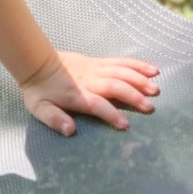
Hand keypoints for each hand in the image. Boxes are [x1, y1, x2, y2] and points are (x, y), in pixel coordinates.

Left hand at [20, 50, 158, 134]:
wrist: (36, 62)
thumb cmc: (40, 90)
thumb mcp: (39, 108)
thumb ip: (54, 119)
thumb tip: (70, 131)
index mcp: (77, 95)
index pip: (97, 105)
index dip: (111, 114)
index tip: (125, 125)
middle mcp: (90, 80)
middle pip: (115, 86)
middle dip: (133, 96)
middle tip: (150, 107)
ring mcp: (96, 69)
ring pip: (121, 72)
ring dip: (139, 80)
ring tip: (156, 89)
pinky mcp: (99, 62)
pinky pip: (121, 62)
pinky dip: (137, 65)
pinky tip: (152, 70)